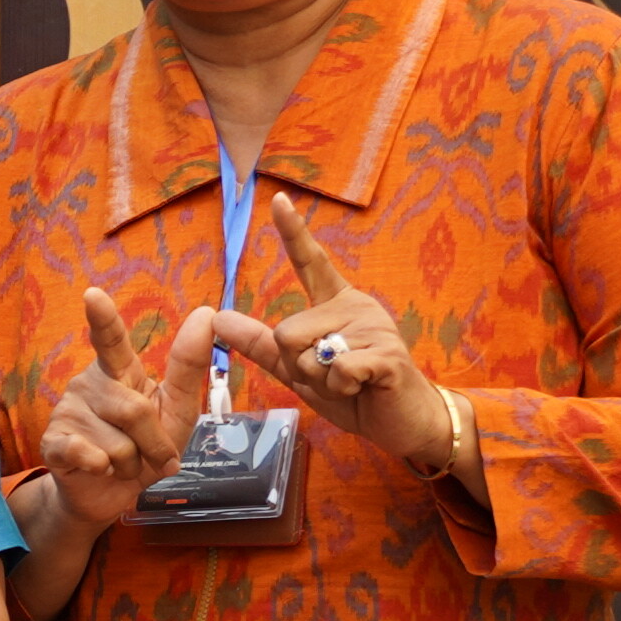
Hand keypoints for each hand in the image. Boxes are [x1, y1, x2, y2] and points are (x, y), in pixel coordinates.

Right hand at [37, 281, 193, 535]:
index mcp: (118, 371)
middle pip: (134, 411)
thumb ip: (188, 366)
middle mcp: (88, 383)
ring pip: (117, 444)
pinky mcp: (52, 442)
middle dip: (154, 445)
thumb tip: (206, 312)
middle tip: (150, 458)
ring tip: (121, 465)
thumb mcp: (176, 410)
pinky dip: (102, 468)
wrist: (107, 495)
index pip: (110, 340)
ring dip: (131, 465)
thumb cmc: (145, 448)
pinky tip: (97, 468)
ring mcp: (67, 411)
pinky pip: (87, 454)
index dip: (102, 319)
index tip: (92, 296)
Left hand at [183, 194, 453, 471]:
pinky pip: (337, 370)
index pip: (311, 262)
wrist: (403, 421)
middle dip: (298, 367)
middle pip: (287, 332)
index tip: (277, 199)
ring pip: (308, 355)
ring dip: (321, 382)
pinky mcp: (387, 353)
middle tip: (333, 377)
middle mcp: (355, 305)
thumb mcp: (298, 370)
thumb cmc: (354, 392)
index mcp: (336, 303)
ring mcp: (373, 326)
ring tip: (352, 383)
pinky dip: (341, 388)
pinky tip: (364, 388)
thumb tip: (218, 316)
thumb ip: (261, 344)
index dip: (294, 232)